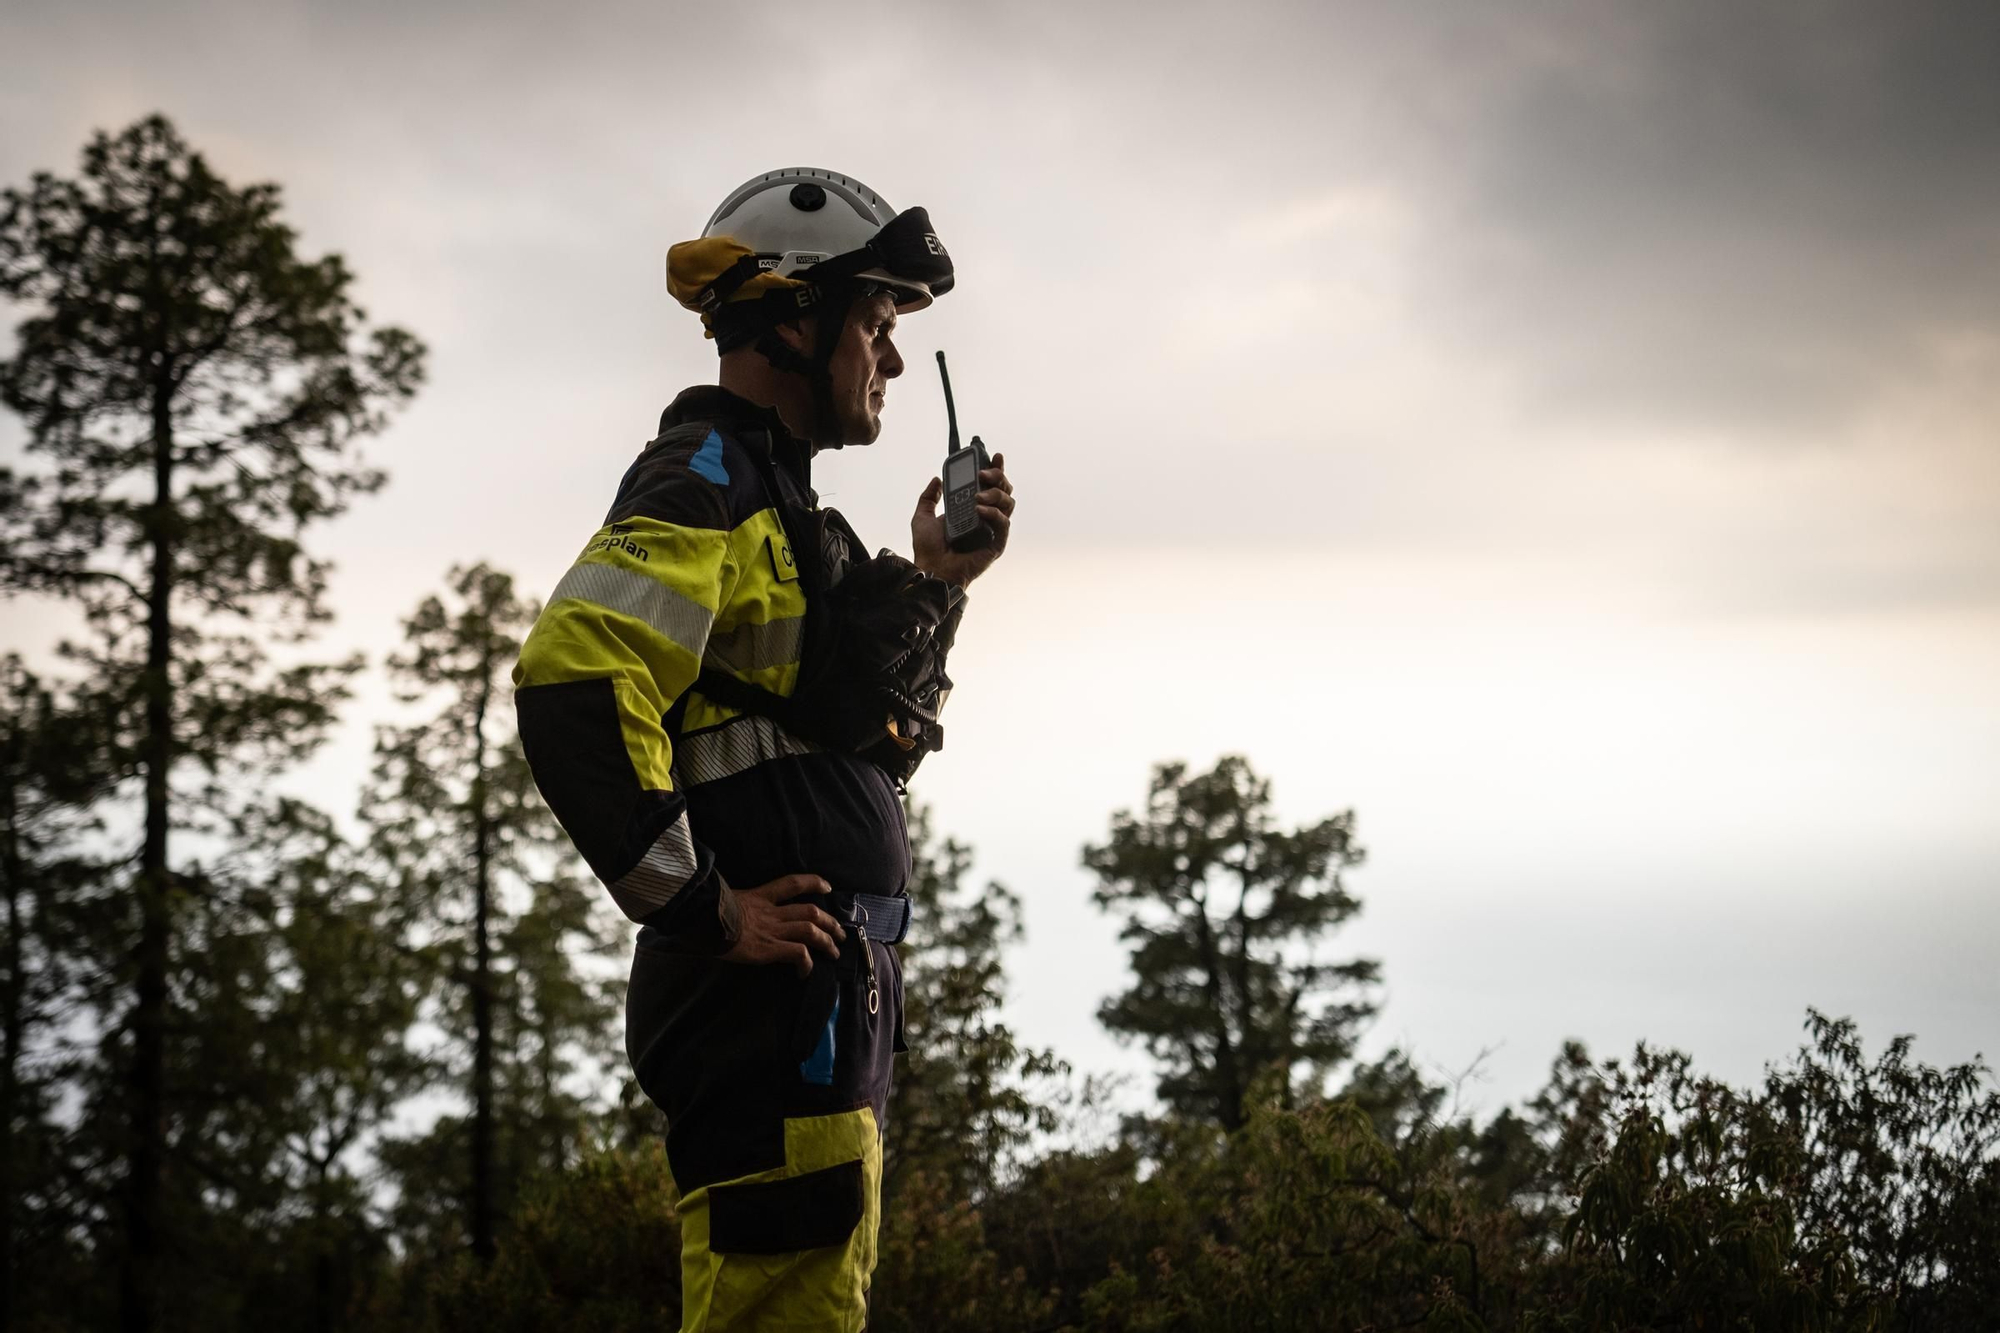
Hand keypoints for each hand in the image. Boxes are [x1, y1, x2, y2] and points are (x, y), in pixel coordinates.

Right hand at [718, 874, 845, 977]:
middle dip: (829, 922)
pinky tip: (805, 972)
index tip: (827, 887)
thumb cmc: (706, 912)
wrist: (702, 922)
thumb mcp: (724, 899)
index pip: (792, 883)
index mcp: (760, 896)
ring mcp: (773, 930)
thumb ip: (736, 902)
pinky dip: (806, 963)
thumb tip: (732, 907)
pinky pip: (798, 954)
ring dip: (827, 942)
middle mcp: (771, 912)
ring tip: (834, 953)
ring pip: (810, 931)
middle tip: (840, 933)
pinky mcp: (770, 948)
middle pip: (810, 911)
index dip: (813, 882)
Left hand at [912, 451, 1013, 587]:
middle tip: (983, 474)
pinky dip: (993, 513)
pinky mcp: (996, 544)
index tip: (994, 456)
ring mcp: (993, 530)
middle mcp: (986, 518)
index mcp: (973, 509)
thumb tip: (937, 479)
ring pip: (1008, 504)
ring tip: (977, 496)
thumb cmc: (928, 549)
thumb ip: (928, 497)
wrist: (931, 569)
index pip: (990, 486)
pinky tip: (979, 510)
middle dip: (998, 477)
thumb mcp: (922, 516)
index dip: (996, 470)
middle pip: (1004, 491)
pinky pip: (1003, 524)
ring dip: (995, 494)